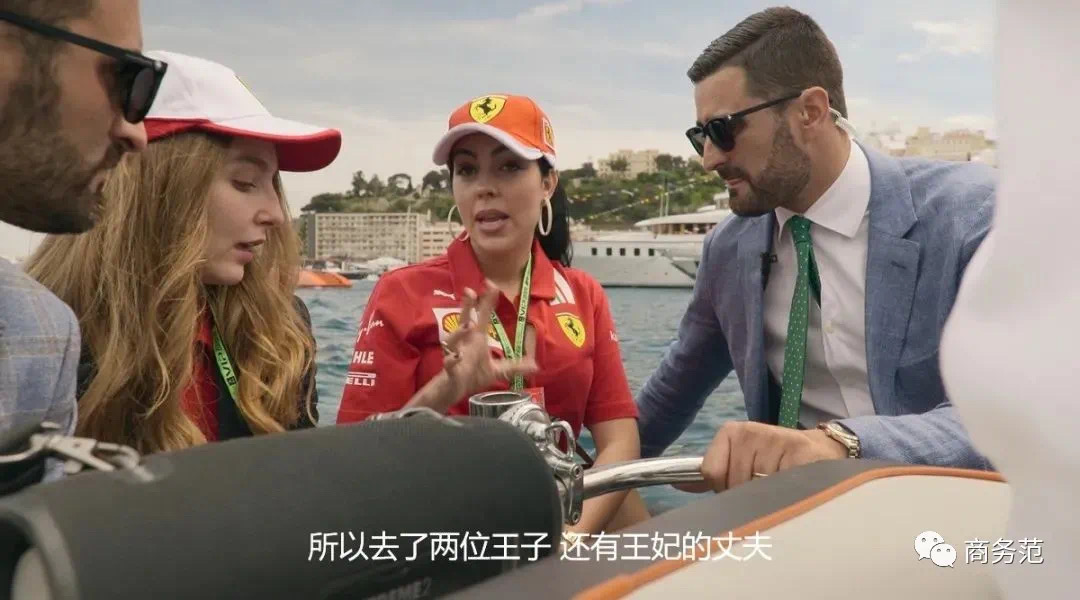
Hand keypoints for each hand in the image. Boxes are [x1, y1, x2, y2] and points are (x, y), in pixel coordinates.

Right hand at [440, 282, 536, 400]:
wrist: (453, 391)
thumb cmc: (472, 376)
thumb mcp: (497, 371)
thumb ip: (514, 366)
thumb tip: (535, 365)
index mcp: (476, 339)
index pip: (482, 316)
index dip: (486, 301)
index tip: (490, 284)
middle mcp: (465, 343)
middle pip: (463, 321)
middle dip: (466, 307)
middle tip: (470, 291)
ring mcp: (456, 354)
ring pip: (454, 340)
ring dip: (459, 332)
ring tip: (469, 325)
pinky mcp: (450, 369)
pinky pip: (448, 363)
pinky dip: (451, 360)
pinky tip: (455, 357)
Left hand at [676, 421, 847, 493]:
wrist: (819, 452)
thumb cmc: (774, 461)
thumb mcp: (739, 462)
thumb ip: (711, 474)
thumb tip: (677, 484)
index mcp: (730, 433)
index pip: (711, 473)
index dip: (726, 488)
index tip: (742, 482)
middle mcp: (749, 431)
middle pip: (733, 484)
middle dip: (747, 495)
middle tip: (766, 483)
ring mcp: (774, 438)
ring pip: (756, 489)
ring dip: (768, 495)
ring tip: (781, 482)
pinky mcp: (799, 450)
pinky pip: (780, 488)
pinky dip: (786, 494)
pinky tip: (795, 483)